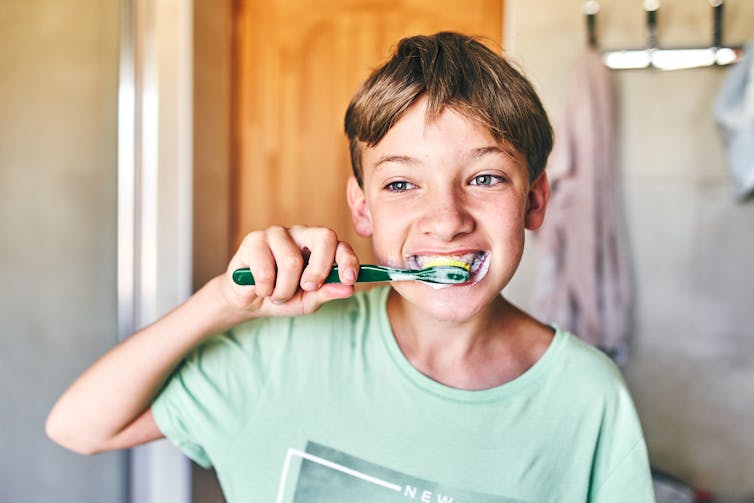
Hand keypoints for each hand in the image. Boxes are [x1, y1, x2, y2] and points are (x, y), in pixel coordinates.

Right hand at [223, 225, 359, 317]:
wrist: (250, 301)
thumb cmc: (283, 296)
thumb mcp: (308, 301)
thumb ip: (326, 292)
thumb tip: (348, 288)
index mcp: (319, 247)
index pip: (340, 245)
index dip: (347, 260)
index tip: (349, 280)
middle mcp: (301, 234)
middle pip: (324, 237)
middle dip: (320, 269)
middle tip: (308, 288)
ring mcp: (277, 233)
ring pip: (292, 261)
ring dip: (285, 289)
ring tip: (277, 295)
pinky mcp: (254, 240)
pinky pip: (266, 270)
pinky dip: (265, 289)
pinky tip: (261, 288)